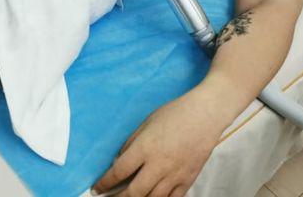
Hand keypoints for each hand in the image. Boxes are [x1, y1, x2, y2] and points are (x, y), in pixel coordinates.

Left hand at [92, 86, 228, 196]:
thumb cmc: (174, 114)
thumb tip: (120, 160)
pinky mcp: (188, 179)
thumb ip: (131, 143)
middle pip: (135, 191)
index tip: (97, 187)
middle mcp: (159, 165)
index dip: (106, 182)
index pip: (120, 171)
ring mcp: (175, 175)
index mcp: (145, 148)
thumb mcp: (146, 123)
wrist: (205, 115)